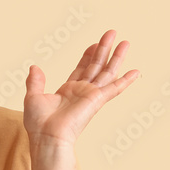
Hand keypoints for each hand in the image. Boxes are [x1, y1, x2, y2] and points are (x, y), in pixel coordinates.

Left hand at [23, 29, 138, 146]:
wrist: (47, 136)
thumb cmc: (39, 123)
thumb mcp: (33, 97)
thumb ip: (35, 81)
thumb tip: (34, 67)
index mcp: (68, 91)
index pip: (82, 69)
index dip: (88, 55)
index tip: (94, 43)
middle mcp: (82, 92)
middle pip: (97, 66)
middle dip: (104, 49)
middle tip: (112, 33)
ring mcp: (91, 95)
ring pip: (107, 72)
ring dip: (116, 57)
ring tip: (125, 42)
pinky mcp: (97, 100)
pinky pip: (115, 88)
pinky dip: (126, 80)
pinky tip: (136, 72)